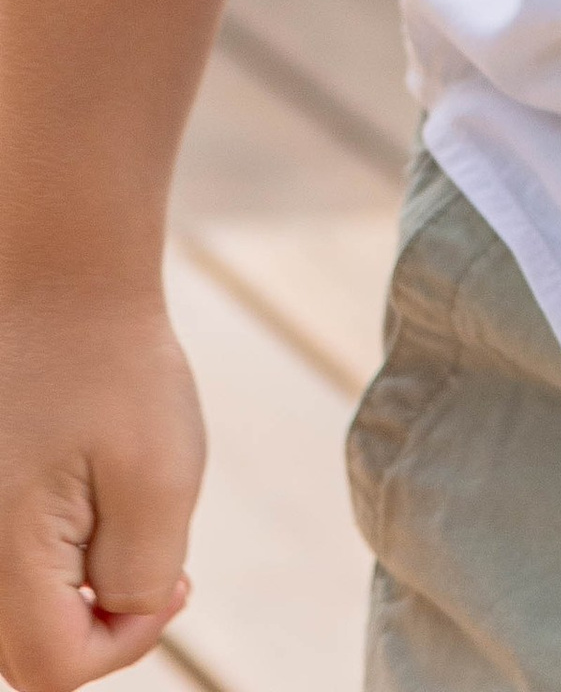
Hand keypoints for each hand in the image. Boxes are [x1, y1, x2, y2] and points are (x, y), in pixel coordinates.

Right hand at [0, 294, 200, 689]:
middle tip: (155, 558)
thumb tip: (118, 616)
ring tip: (118, 517)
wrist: (61, 278)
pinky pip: (5, 565)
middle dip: (96, 623)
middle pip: (25, 652)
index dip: (123, 645)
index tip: (173, 582)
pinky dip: (45, 555)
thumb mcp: (160, 478)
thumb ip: (138, 574)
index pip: (53, 668)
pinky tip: (86, 497)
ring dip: (69, 591)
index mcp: (2, 555)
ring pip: (14, 611)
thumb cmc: (116, 369)